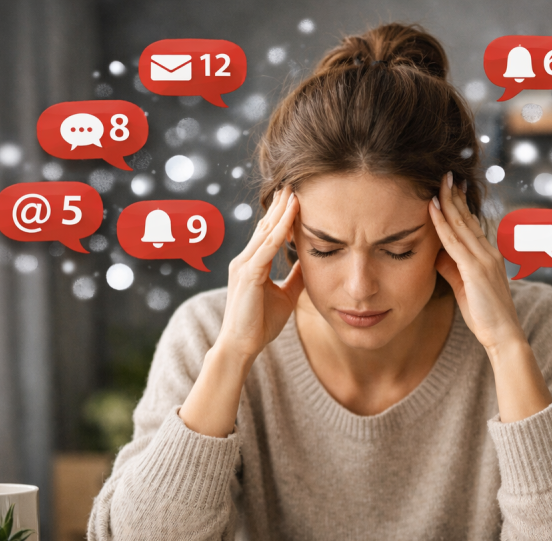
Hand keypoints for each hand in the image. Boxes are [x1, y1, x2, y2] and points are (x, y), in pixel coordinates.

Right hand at [216, 186, 304, 363]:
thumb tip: (309, 263)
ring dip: (281, 211)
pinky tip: (291, 218)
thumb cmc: (259, 324)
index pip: (269, 233)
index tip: (295, 196)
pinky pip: (267, 248)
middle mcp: (245, 260)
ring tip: (294, 191)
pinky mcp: (248, 275)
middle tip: (294, 182)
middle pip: (266, 226)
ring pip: (266, 232)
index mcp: (252, 264)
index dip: (282, 214)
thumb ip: (295, 278)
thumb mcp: (285, 296)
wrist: (241, 346)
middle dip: (280, 205)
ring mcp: (244, 266)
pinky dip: (280, 231)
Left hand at [429, 172, 525, 355]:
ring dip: (447, 201)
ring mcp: (483, 259)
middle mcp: (488, 252)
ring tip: (438, 182)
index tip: (451, 187)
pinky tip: (432, 208)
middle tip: (446, 174)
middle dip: (454, 195)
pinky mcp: (475, 269)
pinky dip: (441, 223)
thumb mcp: (464, 287)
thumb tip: (435, 254)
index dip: (460, 204)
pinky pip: (454, 241)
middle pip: (467, 217)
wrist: (504, 335)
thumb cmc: (485, 315)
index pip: (471, 224)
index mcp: (488, 255)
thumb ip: (451, 268)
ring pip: (461, 224)